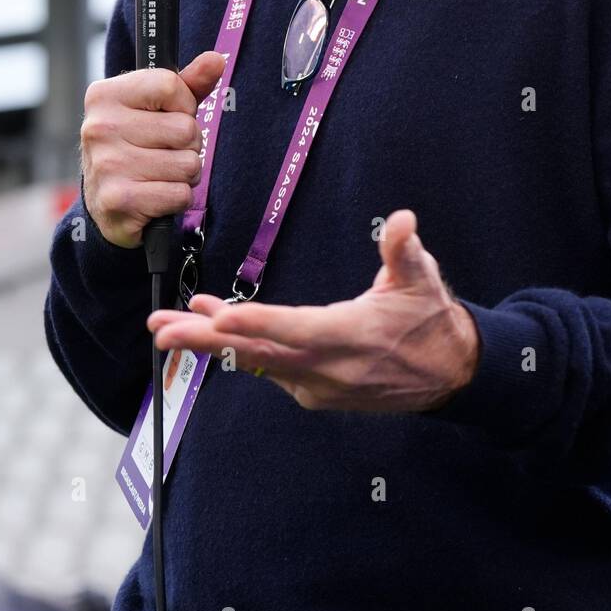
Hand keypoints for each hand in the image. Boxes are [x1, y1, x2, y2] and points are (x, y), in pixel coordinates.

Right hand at [80, 50, 225, 247]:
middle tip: (166, 151)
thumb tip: (216, 59)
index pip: (171, 86)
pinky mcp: (118, 200)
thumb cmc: (136, 145)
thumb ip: (187, 83)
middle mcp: (99, 127)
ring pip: (188, 163)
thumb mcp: (157, 108)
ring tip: (162, 173)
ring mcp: (107, 164)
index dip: (184, 105)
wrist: (106, 202)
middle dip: (189, 144)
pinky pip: (180, 194)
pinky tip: (156, 195)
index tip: (169, 116)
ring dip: (185, 173)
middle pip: (185, 128)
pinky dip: (178, 197)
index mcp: (105, 95)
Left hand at [147, 209, 480, 412]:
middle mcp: (327, 368)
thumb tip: (403, 219)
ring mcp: (318, 384)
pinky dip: (239, 348)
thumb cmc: (431, 319)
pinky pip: (267, 368)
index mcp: (350, 336)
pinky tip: (215, 327)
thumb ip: (405, 250)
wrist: (450, 374)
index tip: (219, 316)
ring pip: (255, 361)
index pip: (295, 330)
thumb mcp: (423, 279)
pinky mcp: (314, 390)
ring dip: (213, 342)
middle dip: (206, 340)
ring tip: (170, 325)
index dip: (256, 323)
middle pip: (257, 353)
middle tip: (161, 330)